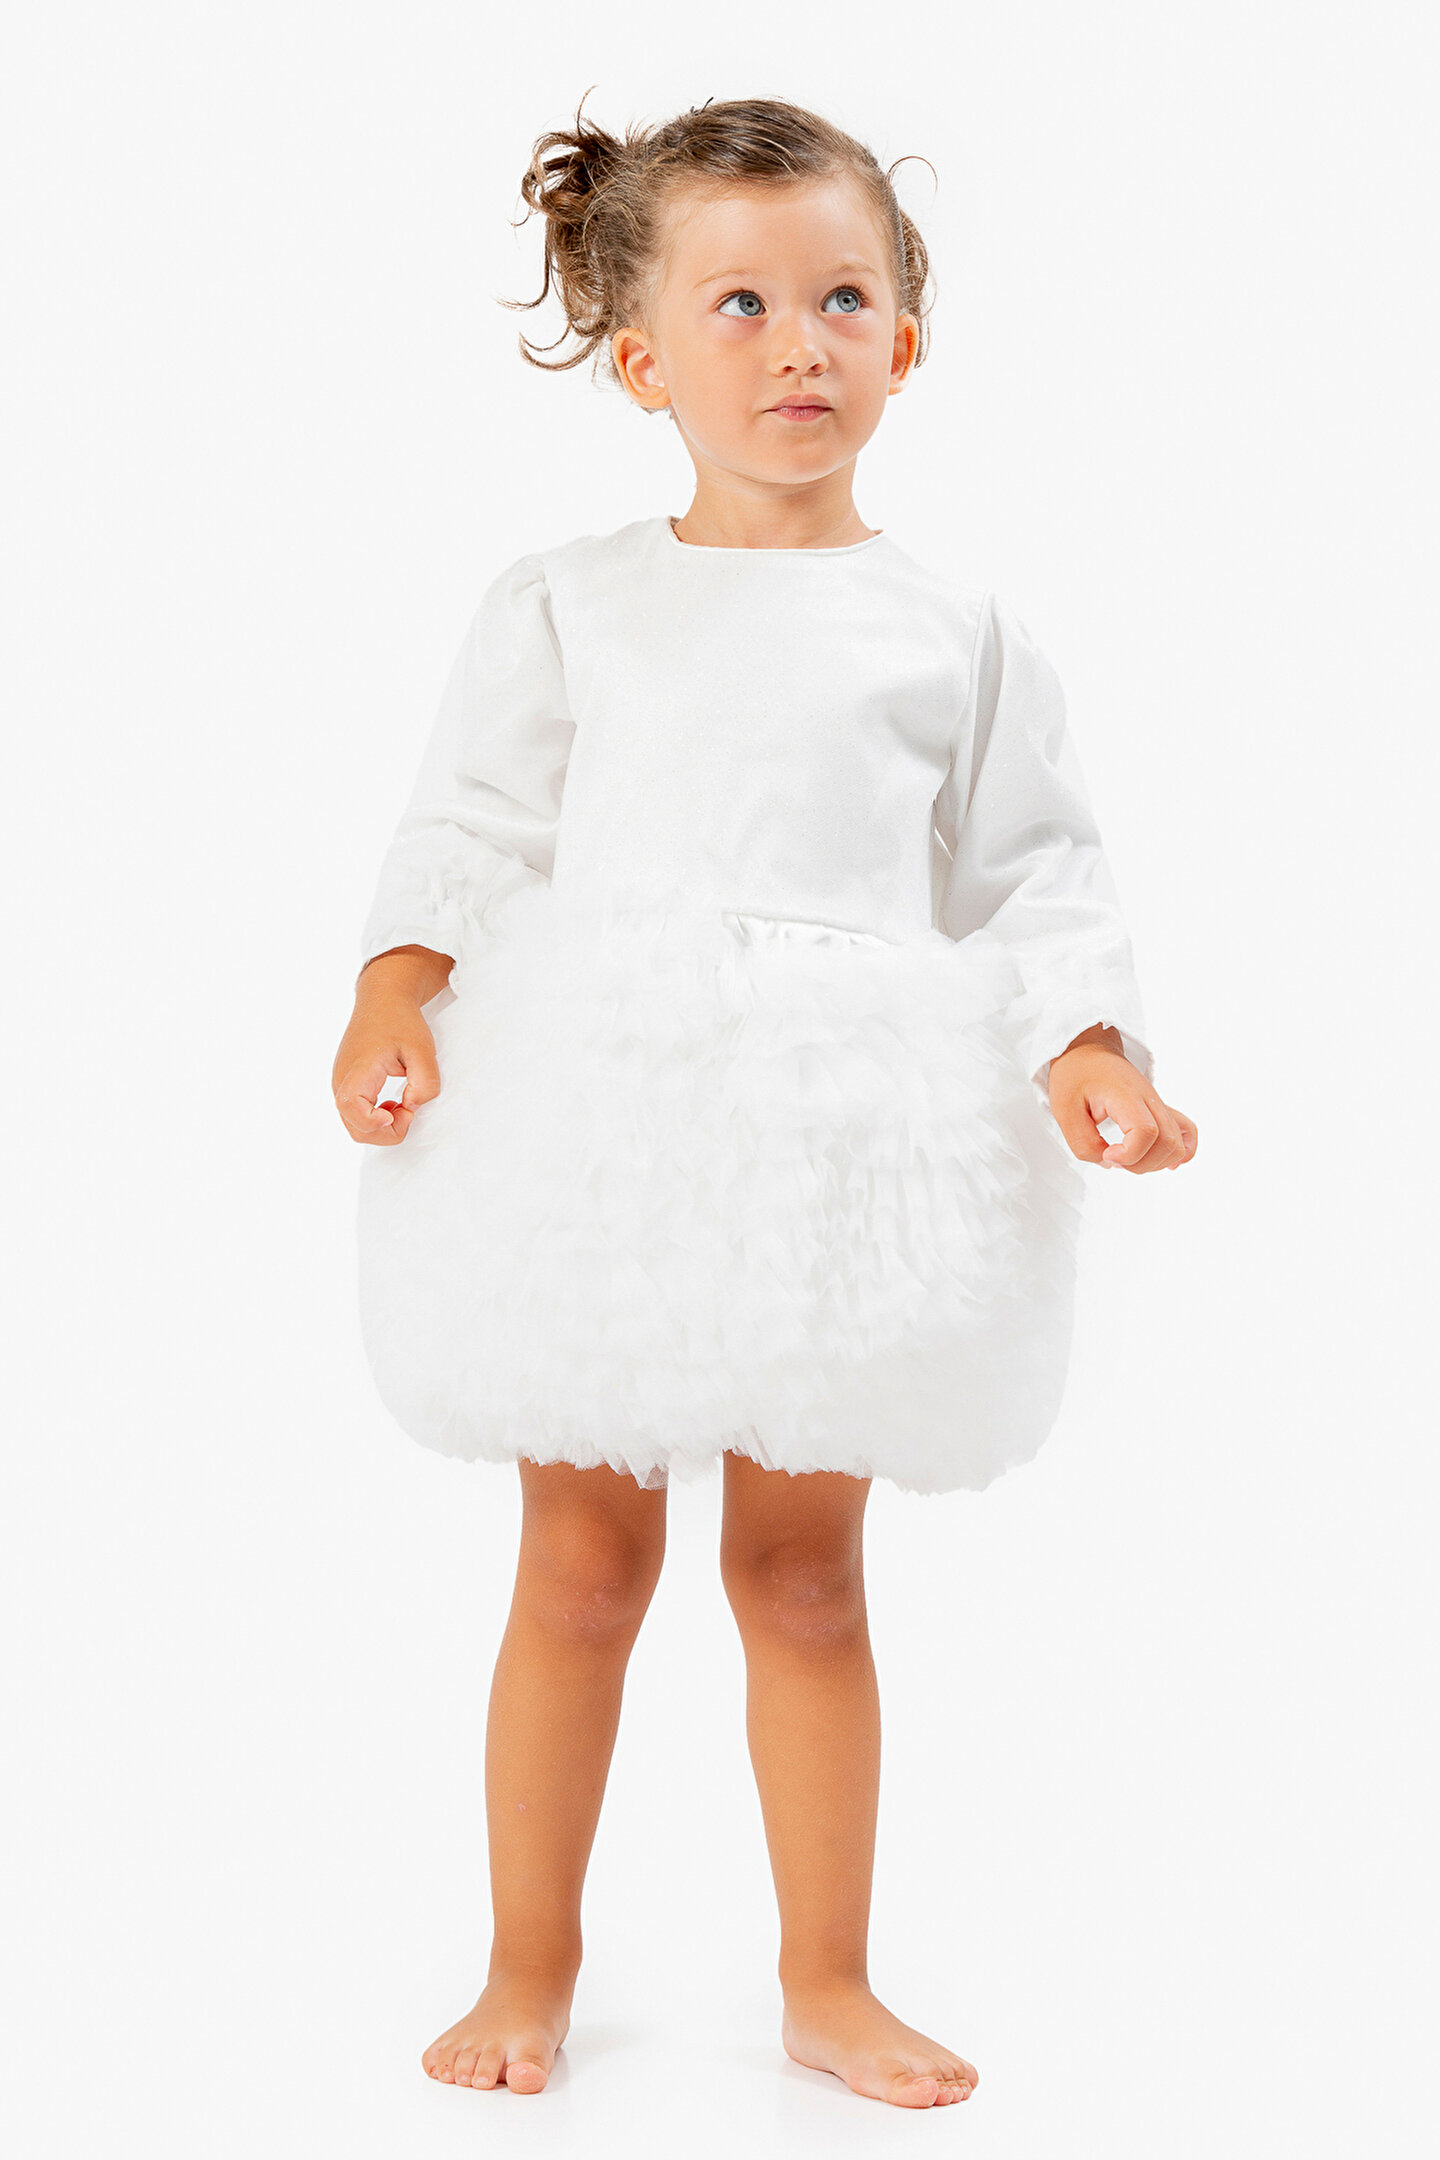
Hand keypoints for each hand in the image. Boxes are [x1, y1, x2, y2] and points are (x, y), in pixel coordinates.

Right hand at [332, 984, 441, 1145]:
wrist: (382, 1000)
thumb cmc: (401, 1021)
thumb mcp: (424, 1049)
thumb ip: (425, 1083)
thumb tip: (412, 1107)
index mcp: (358, 1068)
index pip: (351, 1107)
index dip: (374, 1121)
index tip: (401, 1112)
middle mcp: (342, 1079)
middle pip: (354, 1128)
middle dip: (386, 1133)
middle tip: (409, 1112)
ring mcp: (340, 1083)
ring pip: (353, 1125)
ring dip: (381, 1127)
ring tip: (402, 1106)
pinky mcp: (345, 1084)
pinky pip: (354, 1114)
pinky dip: (374, 1118)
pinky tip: (392, 1103)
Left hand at [1047, 1026, 1197, 1172]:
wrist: (1087, 1051)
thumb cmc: (1076, 1075)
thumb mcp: (1064, 1111)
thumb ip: (1084, 1144)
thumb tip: (1108, 1163)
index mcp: (1125, 1095)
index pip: (1146, 1131)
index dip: (1129, 1154)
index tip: (1106, 1154)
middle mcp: (1149, 1098)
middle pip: (1167, 1142)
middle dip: (1139, 1164)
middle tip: (1111, 1157)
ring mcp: (1159, 1104)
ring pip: (1177, 1144)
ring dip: (1154, 1163)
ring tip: (1127, 1158)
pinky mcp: (1161, 1108)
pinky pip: (1187, 1131)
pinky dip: (1182, 1151)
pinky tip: (1168, 1163)